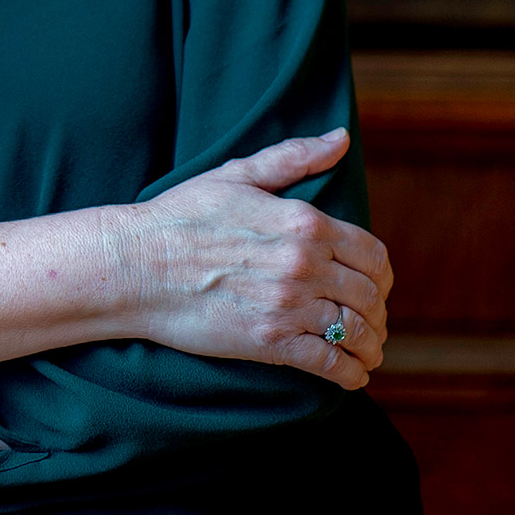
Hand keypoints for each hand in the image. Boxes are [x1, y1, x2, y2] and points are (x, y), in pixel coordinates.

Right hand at [118, 130, 392, 390]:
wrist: (134, 264)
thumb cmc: (180, 217)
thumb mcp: (236, 176)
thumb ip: (293, 158)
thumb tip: (340, 139)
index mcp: (303, 222)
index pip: (373, 255)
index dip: (381, 276)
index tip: (373, 287)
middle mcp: (303, 263)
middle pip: (370, 297)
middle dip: (378, 314)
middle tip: (370, 323)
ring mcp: (288, 304)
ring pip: (357, 332)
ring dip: (370, 346)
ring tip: (365, 352)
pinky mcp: (270, 342)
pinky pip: (331, 363)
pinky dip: (350, 374)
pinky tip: (351, 375)